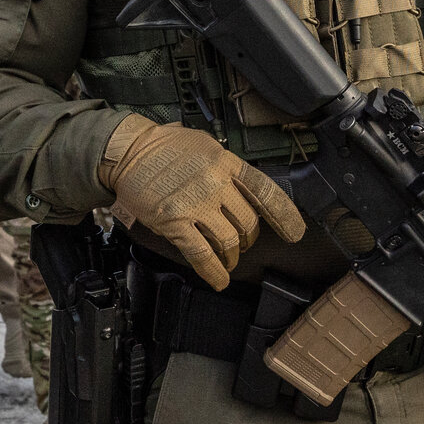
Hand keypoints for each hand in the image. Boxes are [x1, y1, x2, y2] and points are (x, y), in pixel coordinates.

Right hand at [99, 117, 304, 289]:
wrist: (128, 152)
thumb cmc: (163, 146)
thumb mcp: (203, 144)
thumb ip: (226, 165)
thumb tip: (242, 185)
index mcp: (226, 162)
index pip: (265, 191)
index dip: (284, 215)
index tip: (295, 232)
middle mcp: (216, 182)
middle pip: (248, 222)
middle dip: (249, 239)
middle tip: (242, 244)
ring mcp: (196, 203)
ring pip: (229, 240)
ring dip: (232, 256)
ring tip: (229, 260)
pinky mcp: (175, 221)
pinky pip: (202, 253)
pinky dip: (213, 271)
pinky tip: (219, 279)